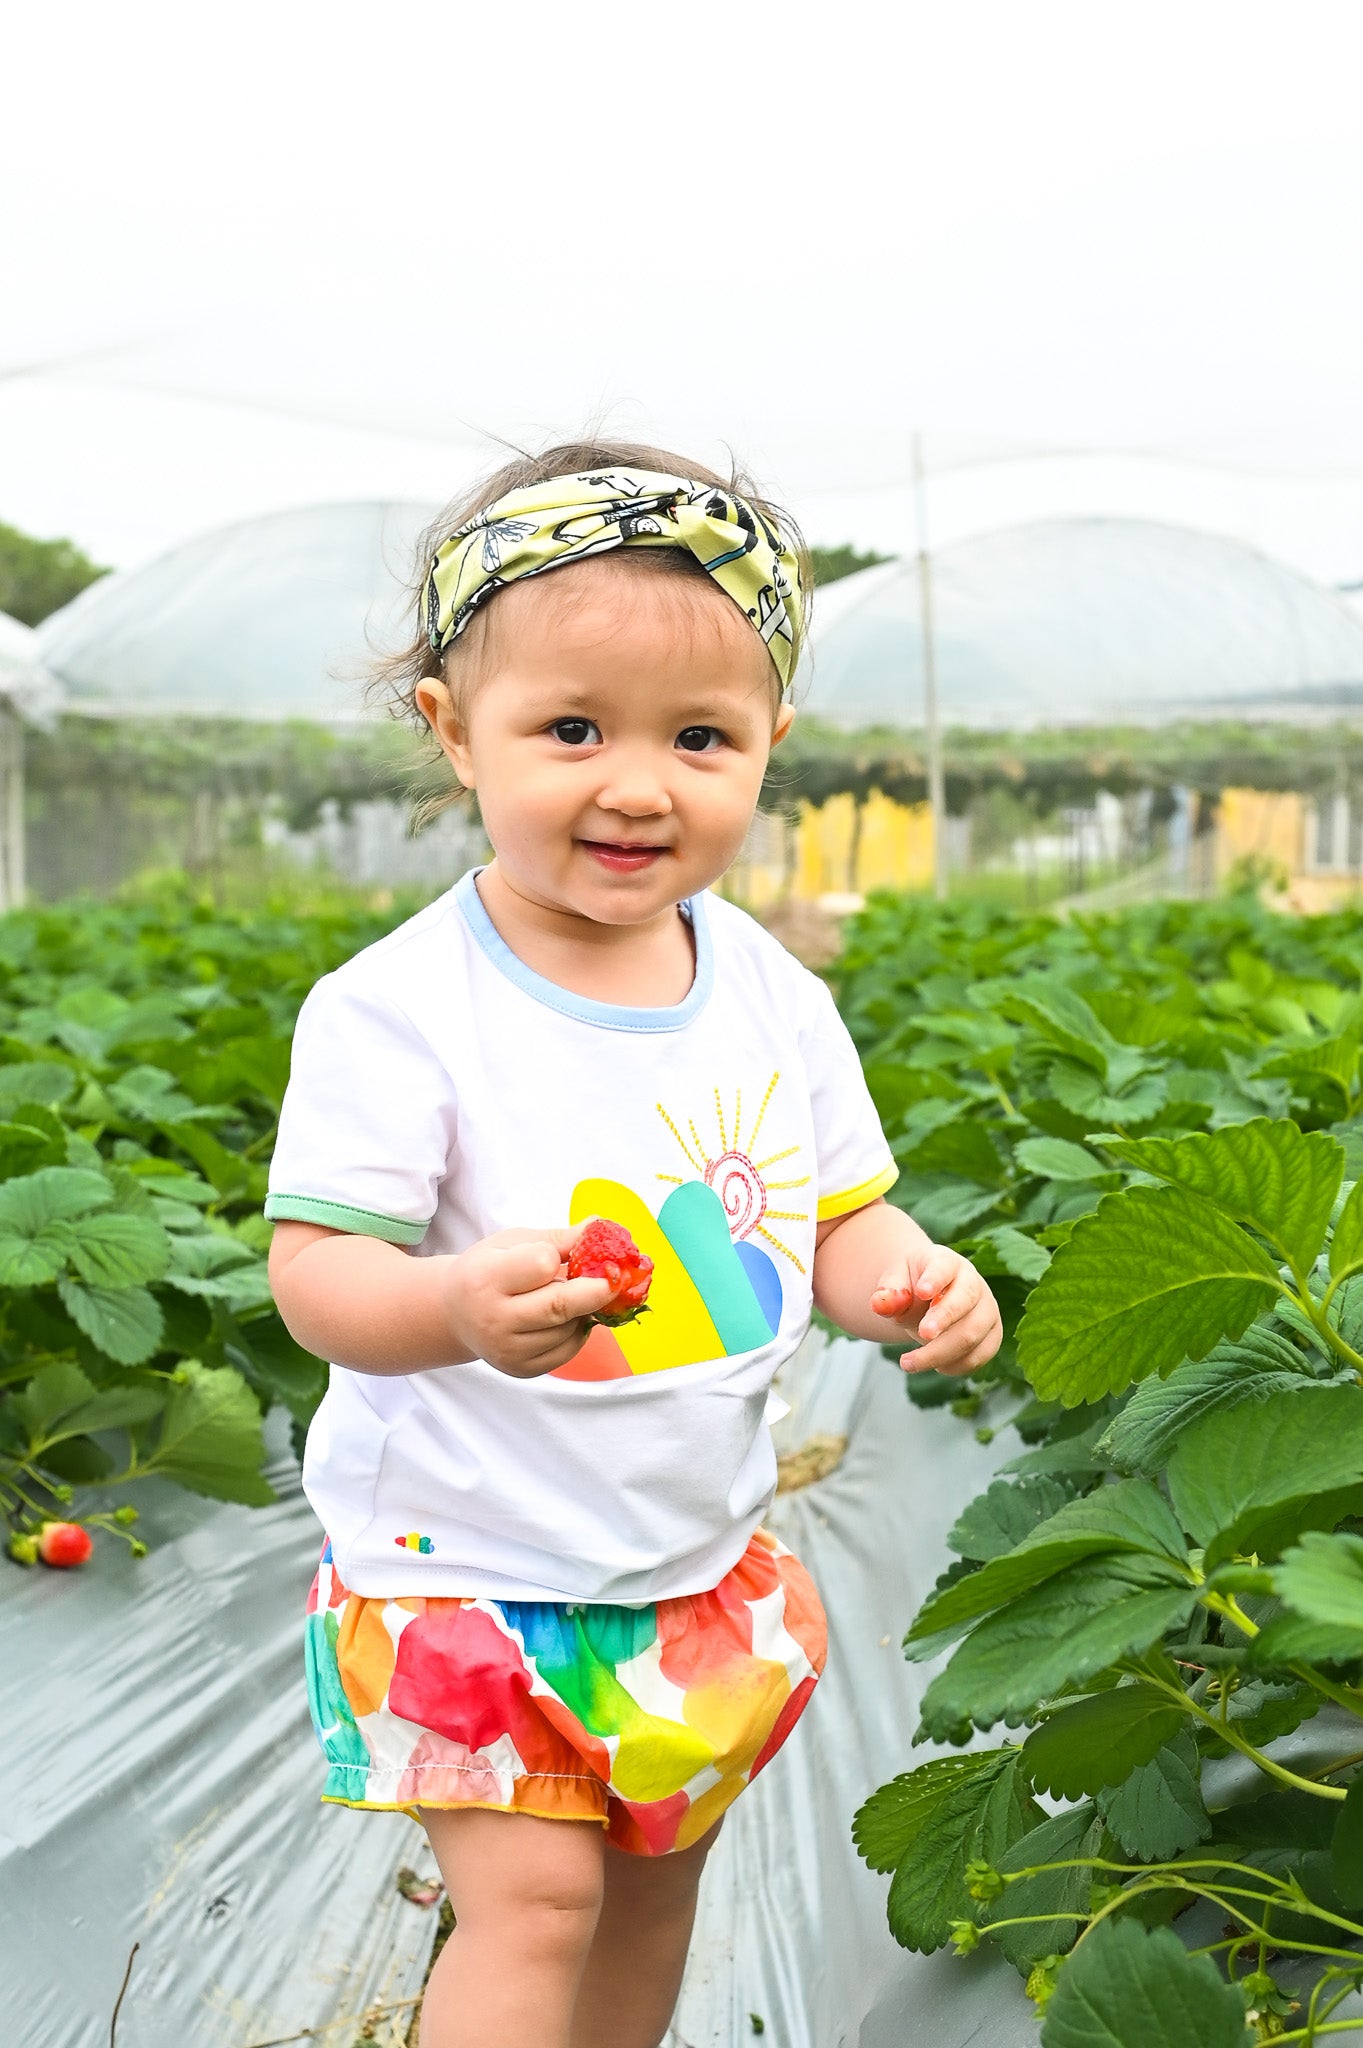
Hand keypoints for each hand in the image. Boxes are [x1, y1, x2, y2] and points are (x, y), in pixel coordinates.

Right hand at [444, 1226, 611, 1378]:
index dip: (557, 1256)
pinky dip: (577, 1331)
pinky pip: (568, 1350)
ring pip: (568, 1329)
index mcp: (485, 1279)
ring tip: (571, 1295)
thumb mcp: (512, 1243)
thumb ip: (556, 1239)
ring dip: (583, 1310)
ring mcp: (507, 1351)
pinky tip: (567, 1318)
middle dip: (595, 1289)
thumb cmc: (487, 1270)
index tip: (564, 1252)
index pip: (541, 1266)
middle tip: (614, 1278)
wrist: (456, 1314)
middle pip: (559, 1306)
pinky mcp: (522, 1370)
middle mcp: (493, 1320)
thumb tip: (599, 1228)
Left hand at [870, 1244, 1001, 1377]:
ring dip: (941, 1353)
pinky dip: (956, 1366)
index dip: (935, 1279)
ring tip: (907, 1362)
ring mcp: (987, 1309)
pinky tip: (936, 1367)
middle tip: (921, 1334)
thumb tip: (880, 1304)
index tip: (921, 1292)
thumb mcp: (894, 1283)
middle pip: (964, 1302)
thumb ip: (888, 1293)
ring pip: (972, 1334)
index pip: (944, 1267)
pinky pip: (980, 1355)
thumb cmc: (911, 1287)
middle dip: (943, 1320)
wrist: (930, 1296)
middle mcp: (973, 1283)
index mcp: (946, 1262)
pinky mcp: (992, 1334)